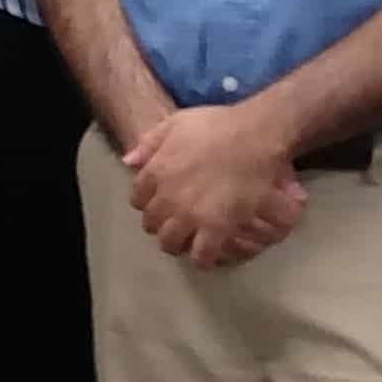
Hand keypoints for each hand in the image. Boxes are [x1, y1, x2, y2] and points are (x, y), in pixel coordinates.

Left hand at [123, 106, 304, 267]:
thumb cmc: (217, 124)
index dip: (148, 202)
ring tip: (188, 240)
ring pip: (170, 243)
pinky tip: (207, 253)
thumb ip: (150, 142)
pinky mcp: (215, 228)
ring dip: (176, 243)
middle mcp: (167, 198)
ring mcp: (190, 215)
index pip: (137, 199)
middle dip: (160, 224)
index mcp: (156, 172)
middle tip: (174, 222)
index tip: (159, 202)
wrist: (253, 136)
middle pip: (151, 224)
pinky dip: (202, 258)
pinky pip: (201, 255)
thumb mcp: (176, 123)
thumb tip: (128, 161)